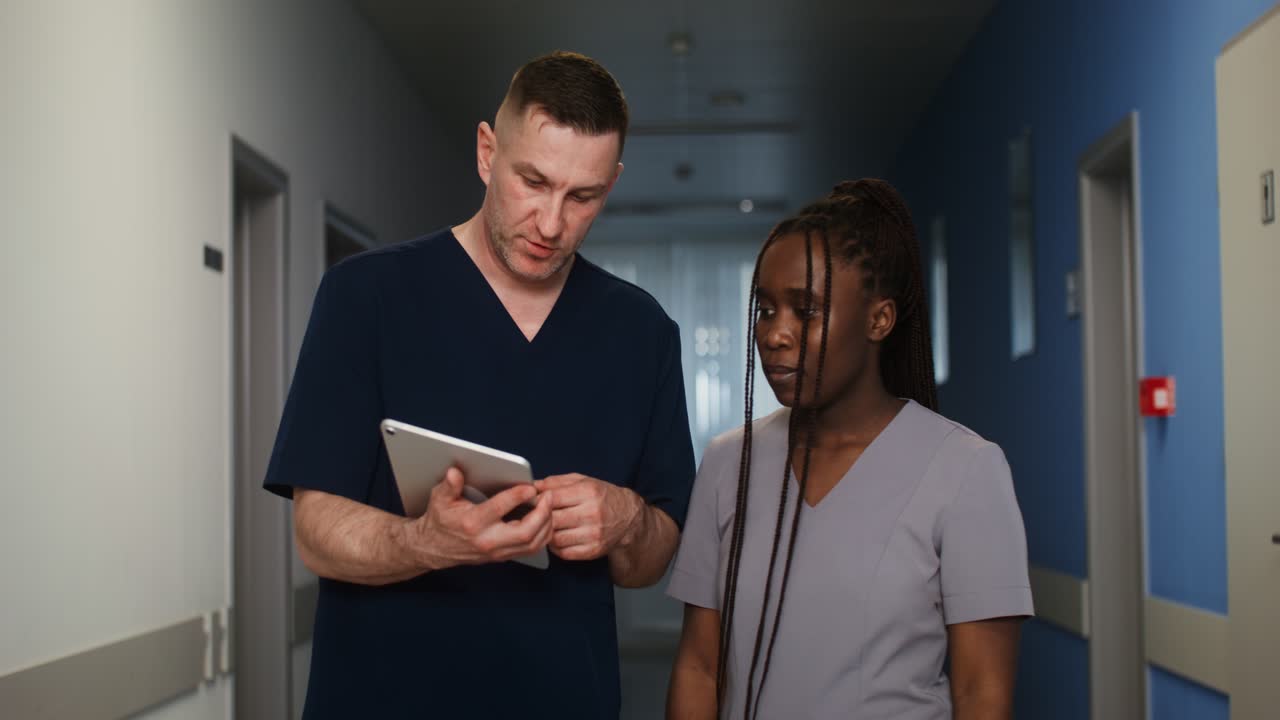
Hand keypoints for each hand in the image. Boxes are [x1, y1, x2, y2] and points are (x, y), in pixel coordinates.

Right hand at [410, 467, 553, 569]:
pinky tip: (545, 519)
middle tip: (548, 496)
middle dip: (542, 514)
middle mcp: (487, 540)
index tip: (530, 487)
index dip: (517, 496)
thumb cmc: (440, 520)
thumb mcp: (439, 499)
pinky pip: (531, 549)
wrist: (434, 548)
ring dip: (546, 525)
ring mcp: (497, 552)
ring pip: (533, 544)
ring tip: (549, 505)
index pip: (499, 510)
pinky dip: (543, 535)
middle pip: (525, 533)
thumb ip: (450, 485)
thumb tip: (454, 471)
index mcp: (472, 523)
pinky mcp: (503, 556)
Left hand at [533, 473, 643, 560]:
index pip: (552, 497)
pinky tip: (557, 538)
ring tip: (546, 528)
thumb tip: (532, 486)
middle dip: (539, 518)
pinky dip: (555, 547)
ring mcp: (594, 534)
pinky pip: (564, 552)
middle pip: (552, 519)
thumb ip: (556, 482)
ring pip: (555, 538)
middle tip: (533, 517)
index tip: (531, 501)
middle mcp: (592, 513)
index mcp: (589, 492)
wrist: (629, 519)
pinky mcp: (593, 550)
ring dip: (546, 534)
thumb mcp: (583, 481)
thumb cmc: (603, 497)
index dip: (537, 500)